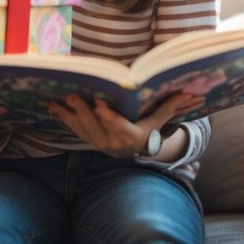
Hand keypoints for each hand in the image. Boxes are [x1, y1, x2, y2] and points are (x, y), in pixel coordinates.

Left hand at [49, 92, 194, 159]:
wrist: (135, 152)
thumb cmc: (147, 131)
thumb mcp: (158, 122)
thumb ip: (169, 107)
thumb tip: (189, 91)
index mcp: (130, 136)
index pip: (118, 126)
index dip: (107, 116)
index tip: (99, 102)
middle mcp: (113, 143)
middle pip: (96, 127)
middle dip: (83, 112)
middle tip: (73, 96)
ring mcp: (99, 143)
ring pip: (82, 130)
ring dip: (68, 115)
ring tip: (58, 101)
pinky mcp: (89, 141)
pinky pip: (75, 131)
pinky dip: (64, 119)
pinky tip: (53, 107)